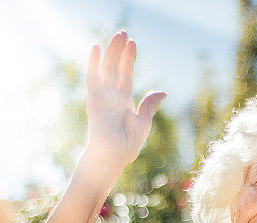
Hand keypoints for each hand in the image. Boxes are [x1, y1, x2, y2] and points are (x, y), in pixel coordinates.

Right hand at [85, 30, 166, 169]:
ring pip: (105, 68)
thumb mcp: (143, 121)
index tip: (132, 43)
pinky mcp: (95, 99)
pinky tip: (97, 47)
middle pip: (115, 67)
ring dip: (110, 51)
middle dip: (119, 50)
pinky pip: (93, 78)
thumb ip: (150, 104)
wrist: (113, 156)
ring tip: (118, 35)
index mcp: (124, 100)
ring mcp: (102, 96)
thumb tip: (163, 92)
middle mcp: (112, 96)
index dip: (128, 59)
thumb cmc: (127, 144)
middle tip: (124, 32)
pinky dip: (93, 63)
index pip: (125, 74)